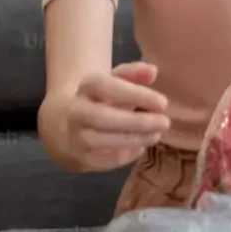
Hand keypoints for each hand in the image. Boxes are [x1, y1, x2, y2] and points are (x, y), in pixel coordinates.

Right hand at [40, 61, 171, 172]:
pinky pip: (103, 160)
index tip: (163, 103)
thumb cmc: (100, 99)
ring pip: (102, 140)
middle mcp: (77, 111)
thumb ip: (133, 74)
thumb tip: (153, 71)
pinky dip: (125, 156)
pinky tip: (141, 147)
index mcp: (86, 86)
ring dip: (134, 139)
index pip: (107, 86)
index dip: (135, 95)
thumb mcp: (114, 81)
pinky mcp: (80, 157)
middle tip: (165, 122)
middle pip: (103, 117)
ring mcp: (76, 136)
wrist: (65, 125)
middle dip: (137, 122)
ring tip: (156, 135)